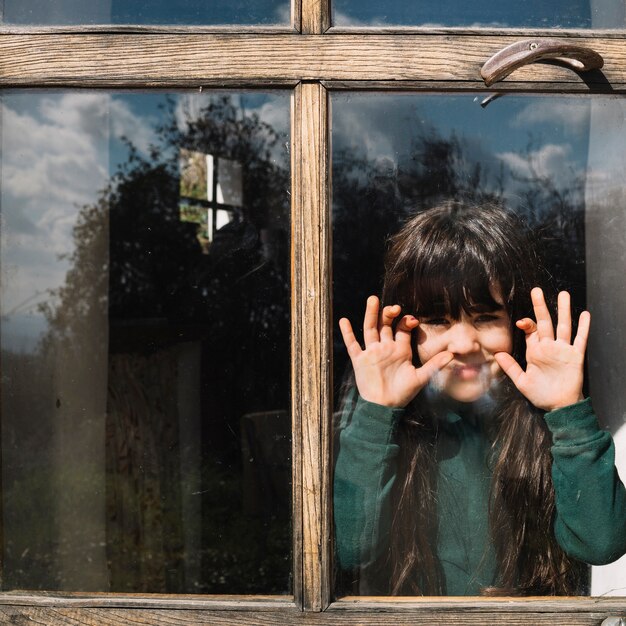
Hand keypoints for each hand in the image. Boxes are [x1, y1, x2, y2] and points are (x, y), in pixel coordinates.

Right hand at [339, 295, 452, 407]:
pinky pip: (353, 344)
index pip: (402, 329)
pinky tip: (344, 321)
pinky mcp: (360, 360)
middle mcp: (385, 347)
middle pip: (385, 324)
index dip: (406, 321)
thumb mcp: (420, 378)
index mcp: (400, 349)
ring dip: (370, 314)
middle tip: (393, 307)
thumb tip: (452, 354)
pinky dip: (347, 333)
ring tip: (372, 299)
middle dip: (389, 313)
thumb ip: (434, 364)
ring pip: (370, 329)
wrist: (384, 407)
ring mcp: (371, 352)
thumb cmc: (403, 393)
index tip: (411, 320)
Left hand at [494, 288, 589, 410]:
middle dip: (541, 306)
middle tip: (537, 290)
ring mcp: (563, 350)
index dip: (527, 323)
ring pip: (563, 326)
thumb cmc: (540, 394)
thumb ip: (510, 367)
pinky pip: (580, 339)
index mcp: (535, 351)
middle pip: (545, 322)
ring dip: (564, 310)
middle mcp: (549, 347)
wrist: (558, 406)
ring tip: (564, 294)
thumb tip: (497, 354)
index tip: (521, 322)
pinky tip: (585, 315)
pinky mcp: (575, 356)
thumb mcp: (521, 381)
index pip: (531, 330)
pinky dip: (583, 327)